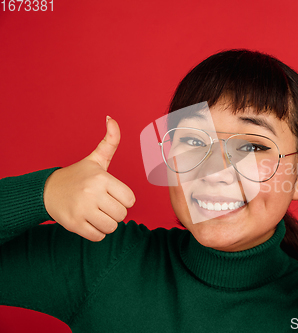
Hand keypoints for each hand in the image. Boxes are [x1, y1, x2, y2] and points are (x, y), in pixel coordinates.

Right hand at [43, 116, 135, 241]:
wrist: (48, 191)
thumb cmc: (78, 176)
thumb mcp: (96, 159)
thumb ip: (110, 141)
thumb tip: (112, 119)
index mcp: (101, 178)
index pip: (130, 200)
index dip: (124, 199)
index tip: (113, 195)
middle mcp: (92, 193)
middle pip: (122, 215)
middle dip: (115, 212)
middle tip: (104, 205)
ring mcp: (82, 210)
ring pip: (112, 227)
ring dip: (107, 223)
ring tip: (97, 213)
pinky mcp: (74, 224)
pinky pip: (98, 236)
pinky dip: (97, 233)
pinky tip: (89, 221)